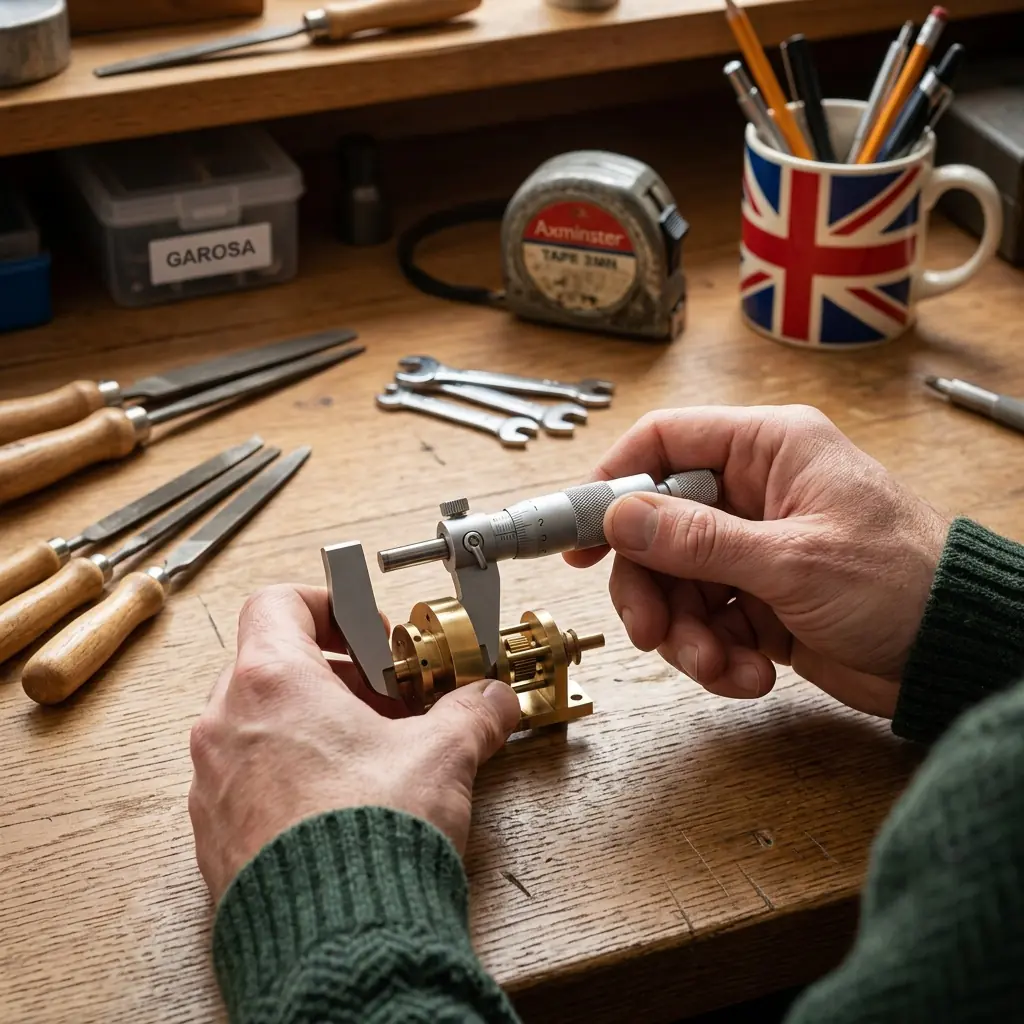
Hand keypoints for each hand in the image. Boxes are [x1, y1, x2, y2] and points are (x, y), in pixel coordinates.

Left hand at [188, 584, 520, 903]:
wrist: (335, 943)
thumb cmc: (368, 840)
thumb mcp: (440, 756)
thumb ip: (471, 714)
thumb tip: (491, 701)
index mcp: (271, 683)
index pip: (279, 603)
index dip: (330, 606)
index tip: (369, 631)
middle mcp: (226, 726)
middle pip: (274, 663)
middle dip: (339, 675)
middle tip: (386, 698)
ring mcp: (212, 782)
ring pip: (259, 723)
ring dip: (316, 724)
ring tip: (372, 752)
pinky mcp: (215, 834)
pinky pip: (248, 777)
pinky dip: (292, 770)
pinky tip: (345, 800)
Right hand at [565, 406, 949, 717]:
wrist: (956, 655)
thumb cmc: (903, 582)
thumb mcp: (792, 559)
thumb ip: (698, 539)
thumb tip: (618, 516)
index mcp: (769, 450)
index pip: (665, 443)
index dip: (613, 485)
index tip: (579, 536)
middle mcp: (755, 493)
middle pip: (657, 529)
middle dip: (650, 589)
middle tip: (649, 632)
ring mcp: (754, 549)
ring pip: (676, 584)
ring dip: (685, 635)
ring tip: (718, 667)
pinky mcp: (760, 600)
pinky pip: (705, 622)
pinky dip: (716, 655)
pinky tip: (749, 675)